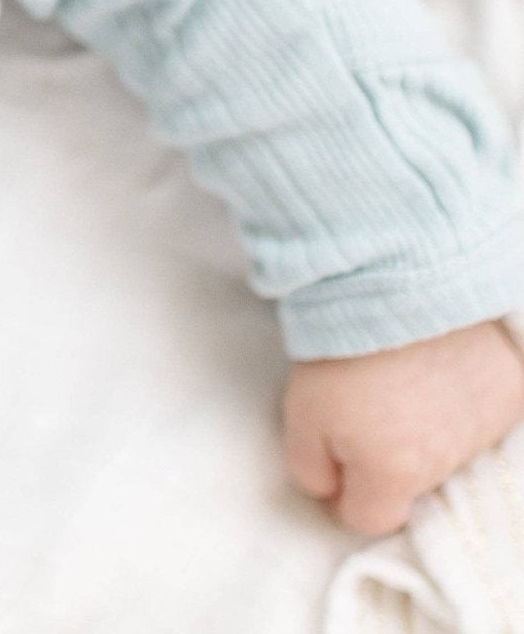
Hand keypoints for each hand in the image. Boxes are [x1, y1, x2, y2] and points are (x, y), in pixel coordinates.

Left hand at [283, 318, 523, 534]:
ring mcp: (481, 430)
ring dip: (422, 427)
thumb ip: (311, 466)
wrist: (404, 285)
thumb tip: (326, 492)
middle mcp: (445, 464)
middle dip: (384, 460)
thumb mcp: (301, 413)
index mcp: (393, 475)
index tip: (330, 465)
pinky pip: (477, 413)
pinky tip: (435, 365)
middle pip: (409, 484)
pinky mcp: (506, 396)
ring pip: (444, 450)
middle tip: (363, 408)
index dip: (342, 494)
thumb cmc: (342, 350)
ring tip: (396, 377)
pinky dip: (457, 398)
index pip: (368, 518)